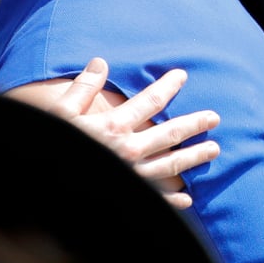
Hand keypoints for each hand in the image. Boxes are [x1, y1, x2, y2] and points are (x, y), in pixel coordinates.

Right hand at [47, 58, 219, 209]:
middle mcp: (130, 150)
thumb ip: (83, 87)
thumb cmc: (51, 144)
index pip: (149, 101)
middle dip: (194, 124)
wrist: (48, 190)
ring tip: (214, 150)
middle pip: (170, 133)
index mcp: (114, 126)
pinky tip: (189, 198)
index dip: (168, 86)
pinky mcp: (129, 198)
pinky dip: (176, 200)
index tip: (183, 76)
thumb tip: (100, 62)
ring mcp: (133, 177)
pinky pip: (159, 199)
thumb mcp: (60, 111)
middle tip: (215, 117)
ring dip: (195, 156)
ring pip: (172, 165)